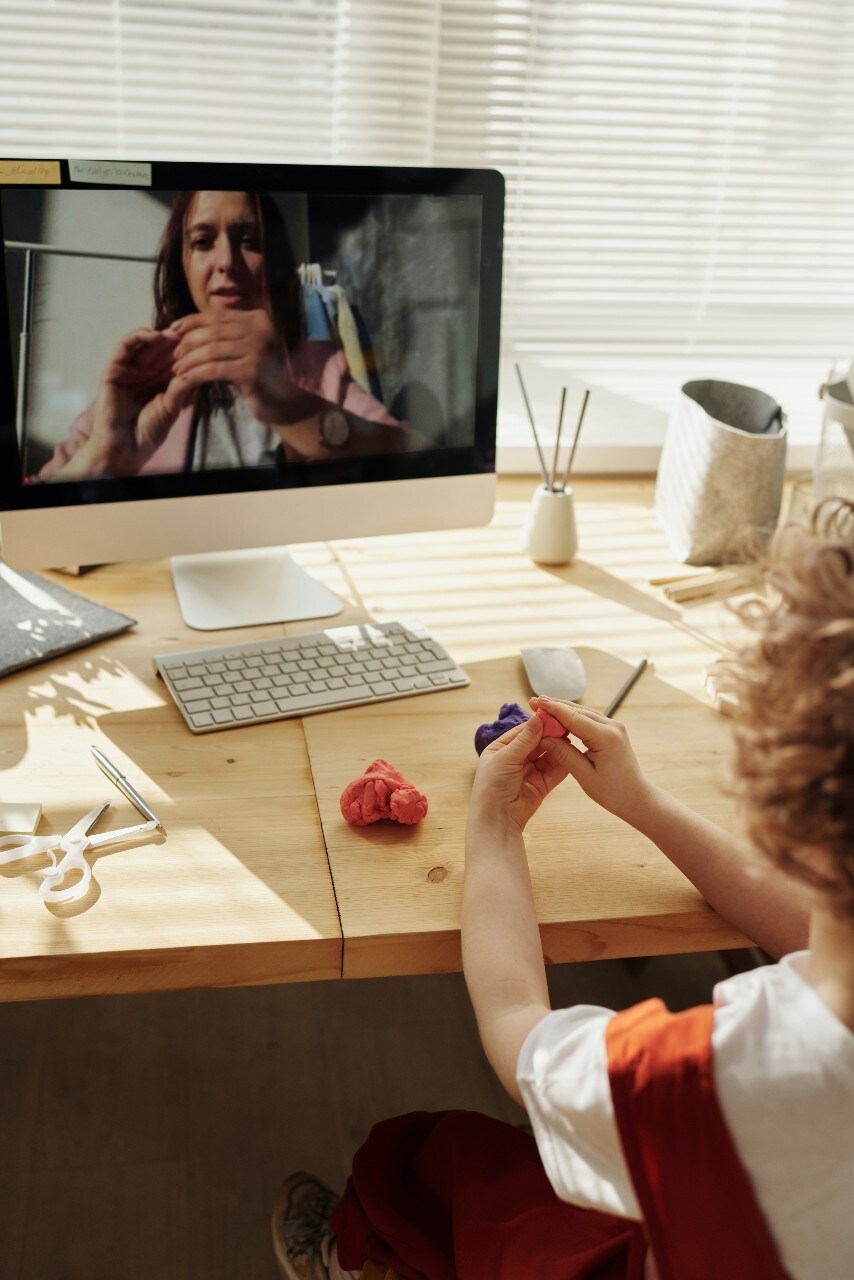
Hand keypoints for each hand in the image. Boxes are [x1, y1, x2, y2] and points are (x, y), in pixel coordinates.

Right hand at [87, 327, 192, 475]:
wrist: (126, 449)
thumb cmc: (147, 433)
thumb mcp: (171, 407)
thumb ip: (183, 388)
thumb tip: (200, 367)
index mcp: (158, 382)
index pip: (173, 359)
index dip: (187, 349)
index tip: (204, 341)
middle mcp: (143, 373)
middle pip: (160, 349)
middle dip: (176, 340)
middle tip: (191, 331)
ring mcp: (128, 370)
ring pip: (144, 344)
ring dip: (160, 336)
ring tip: (176, 334)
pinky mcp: (113, 369)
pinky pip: (124, 347)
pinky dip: (137, 337)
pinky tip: (154, 336)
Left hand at [171, 309, 294, 420]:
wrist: (286, 403)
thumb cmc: (260, 377)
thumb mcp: (242, 350)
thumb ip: (224, 336)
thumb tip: (184, 327)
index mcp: (257, 318)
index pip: (217, 315)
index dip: (191, 321)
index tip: (172, 330)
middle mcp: (260, 328)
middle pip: (213, 331)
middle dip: (188, 343)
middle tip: (175, 356)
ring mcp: (258, 348)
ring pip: (212, 350)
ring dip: (190, 360)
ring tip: (178, 369)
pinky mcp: (253, 370)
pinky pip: (216, 369)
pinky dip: (197, 374)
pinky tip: (186, 380)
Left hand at [469, 712, 570, 834]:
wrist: (497, 819)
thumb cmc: (492, 787)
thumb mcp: (506, 758)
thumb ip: (525, 739)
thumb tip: (538, 718)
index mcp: (500, 749)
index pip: (522, 732)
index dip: (537, 724)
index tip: (552, 715)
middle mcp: (515, 759)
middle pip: (537, 742)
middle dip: (550, 734)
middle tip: (565, 725)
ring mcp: (529, 772)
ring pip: (547, 755)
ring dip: (557, 747)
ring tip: (570, 737)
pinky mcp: (541, 785)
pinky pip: (554, 771)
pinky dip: (562, 763)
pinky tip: (571, 753)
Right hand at [529, 697, 654, 823]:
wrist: (637, 797)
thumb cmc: (613, 792)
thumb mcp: (584, 775)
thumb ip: (564, 754)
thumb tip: (544, 738)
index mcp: (605, 738)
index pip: (573, 718)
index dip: (553, 708)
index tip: (535, 701)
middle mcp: (612, 727)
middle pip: (578, 711)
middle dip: (555, 705)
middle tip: (533, 701)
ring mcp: (614, 727)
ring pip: (584, 713)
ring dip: (563, 709)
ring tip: (543, 705)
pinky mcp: (613, 731)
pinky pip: (590, 719)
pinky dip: (573, 717)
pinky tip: (561, 716)